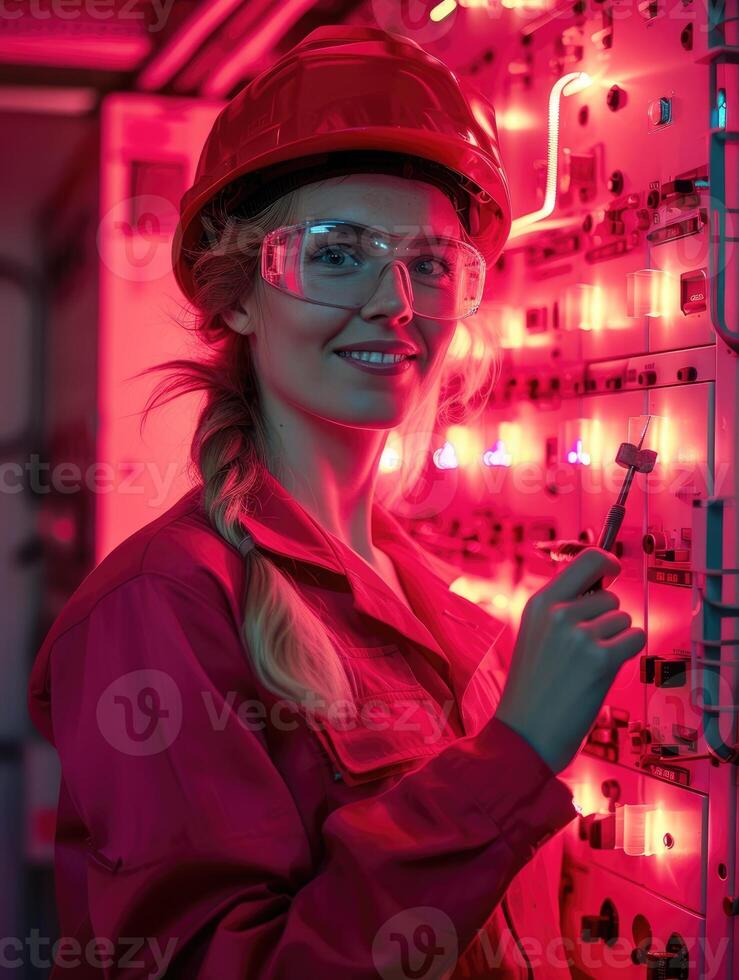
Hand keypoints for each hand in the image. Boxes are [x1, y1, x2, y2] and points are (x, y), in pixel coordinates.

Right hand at [493, 547, 645, 774]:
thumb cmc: (532, 689)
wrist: (525, 733)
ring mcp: (580, 634)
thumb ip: (562, 609)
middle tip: (587, 648)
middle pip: (610, 596)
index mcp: (539, 603)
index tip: (613, 571)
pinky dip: (628, 653)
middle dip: (607, 619)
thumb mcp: (535, 635)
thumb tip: (602, 586)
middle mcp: (559, 613)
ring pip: (623, 620)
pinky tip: (604, 671)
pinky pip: (635, 639)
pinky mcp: (601, 658)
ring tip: (587, 666)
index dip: (607, 562)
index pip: (585, 560)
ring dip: (615, 640)